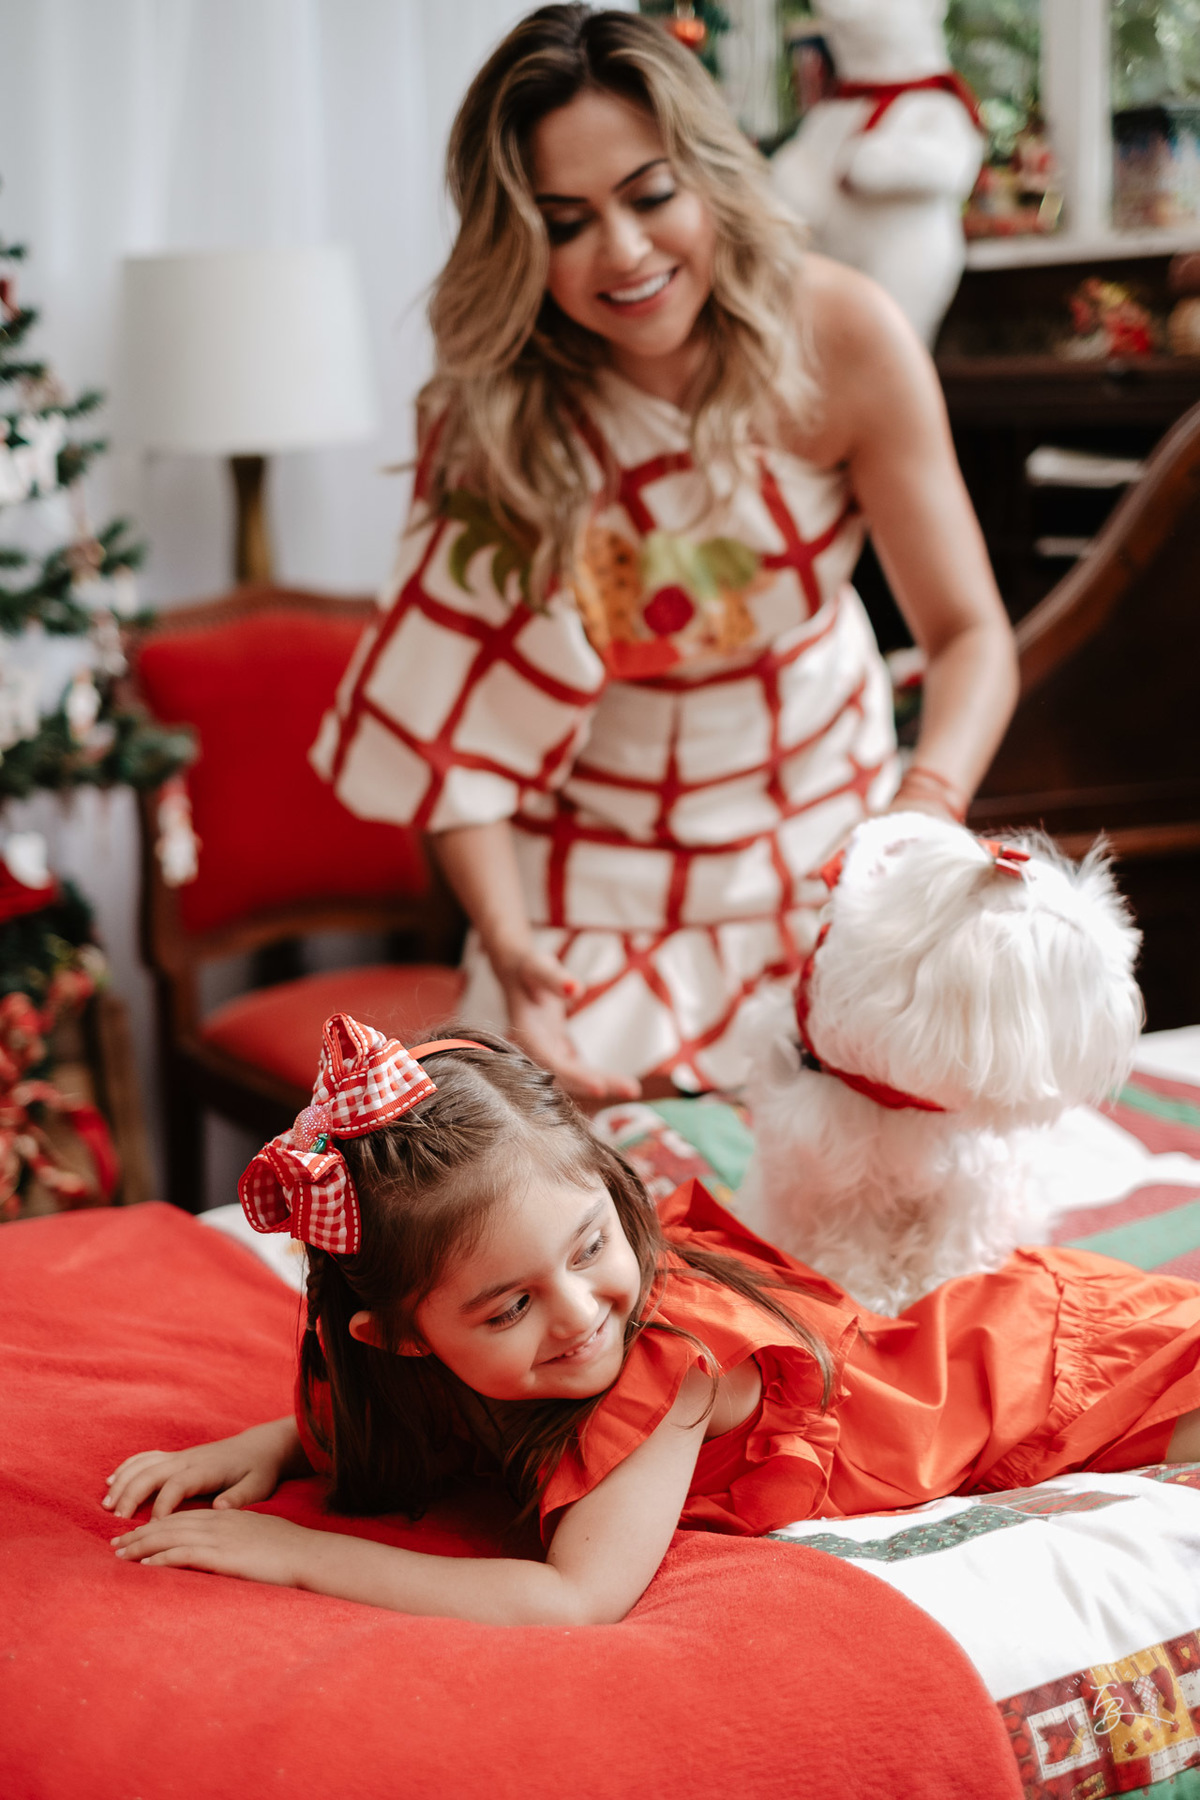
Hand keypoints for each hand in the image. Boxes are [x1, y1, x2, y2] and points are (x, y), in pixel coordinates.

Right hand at [104, 1418, 299, 1519]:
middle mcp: (189, 1459)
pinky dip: (127, 1467)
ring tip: (107, 1506)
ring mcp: (180, 1456)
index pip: (177, 1486)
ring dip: (123, 1482)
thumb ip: (239, 1497)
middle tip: (117, 1521)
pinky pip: (146, 1458)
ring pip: (144, 1465)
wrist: (260, 1446)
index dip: (162, 1507)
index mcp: (206, 1469)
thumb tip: (219, 1509)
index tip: (153, 1529)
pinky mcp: (176, 1456)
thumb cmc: (259, 1470)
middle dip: (132, 1495)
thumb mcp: (258, 1485)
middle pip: (152, 1473)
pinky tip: (111, 1481)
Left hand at [112, 1507, 312, 1587]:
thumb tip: (223, 1547)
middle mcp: (218, 1521)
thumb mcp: (258, 1534)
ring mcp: (219, 1537)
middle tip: (116, 1544)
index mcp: (226, 1516)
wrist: (307, 1553)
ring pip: (170, 1536)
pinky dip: (161, 1558)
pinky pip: (183, 1554)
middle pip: (169, 1524)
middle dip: (140, 1534)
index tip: (136, 1534)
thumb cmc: (289, 1548)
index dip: (156, 1524)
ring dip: (142, 1545)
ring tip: (121, 1555)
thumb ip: (236, 1536)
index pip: (182, 1517)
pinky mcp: (221, 1555)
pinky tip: (146, 1564)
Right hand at [497, 947, 640, 1103]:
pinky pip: (577, 1069)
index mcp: (527, 1033)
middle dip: (596, 1084)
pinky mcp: (557, 1051)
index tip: (599, 1087)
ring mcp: (546, 1052)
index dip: (573, 1076)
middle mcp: (535, 1049)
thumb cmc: (527, 969)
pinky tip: (619, 1084)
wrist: (517, 973)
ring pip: (573, 1075)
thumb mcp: (538, 967)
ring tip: (631, 1089)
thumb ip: (554, 978)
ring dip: (601, 1083)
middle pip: (565, 1076)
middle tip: (632, 1090)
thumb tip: (575, 988)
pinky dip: (595, 1076)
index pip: (550, 1062)